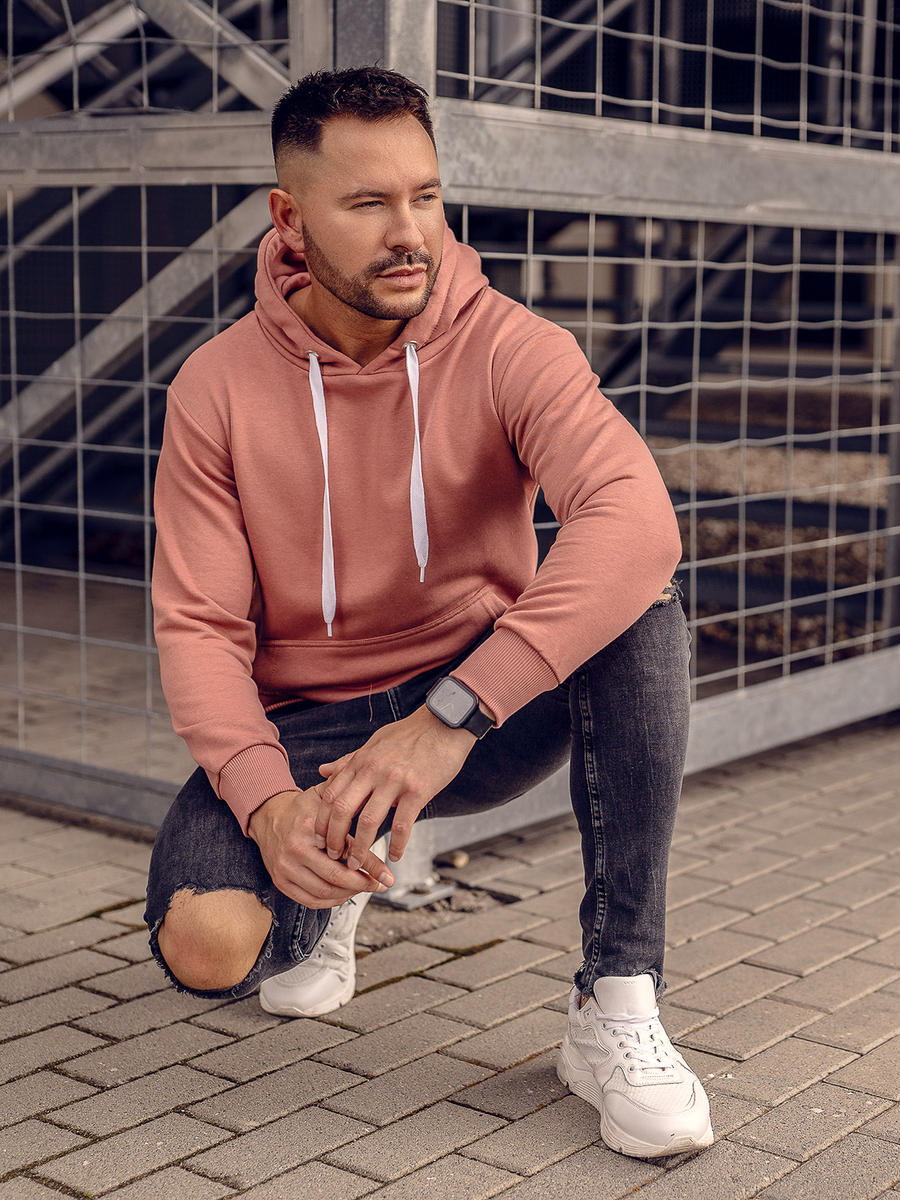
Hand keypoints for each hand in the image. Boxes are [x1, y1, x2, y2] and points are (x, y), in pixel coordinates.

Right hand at [248, 787, 393, 908]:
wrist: (268, 816)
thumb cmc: (302, 808)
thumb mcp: (324, 796)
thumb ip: (348, 797)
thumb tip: (376, 800)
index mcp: (308, 827)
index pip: (347, 851)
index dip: (372, 867)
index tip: (388, 877)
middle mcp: (294, 850)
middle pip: (336, 877)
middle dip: (363, 884)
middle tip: (379, 885)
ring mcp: (285, 868)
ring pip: (324, 892)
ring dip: (349, 894)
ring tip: (364, 888)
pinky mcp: (280, 881)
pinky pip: (310, 901)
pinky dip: (331, 901)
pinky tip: (344, 894)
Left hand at [315, 705, 476, 863]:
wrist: (445, 723)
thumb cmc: (410, 733)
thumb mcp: (374, 742)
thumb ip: (349, 760)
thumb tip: (323, 770)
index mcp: (361, 761)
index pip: (330, 794)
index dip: (321, 820)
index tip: (320, 838)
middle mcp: (373, 771)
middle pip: (342, 810)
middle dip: (334, 838)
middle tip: (334, 856)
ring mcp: (395, 780)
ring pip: (368, 821)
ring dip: (360, 848)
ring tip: (358, 864)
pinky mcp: (418, 790)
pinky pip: (403, 824)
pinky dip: (397, 844)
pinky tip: (395, 856)